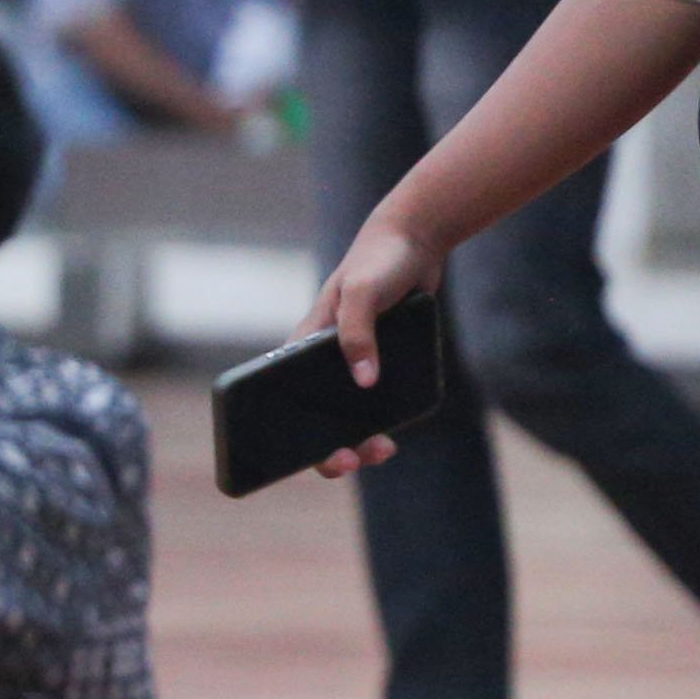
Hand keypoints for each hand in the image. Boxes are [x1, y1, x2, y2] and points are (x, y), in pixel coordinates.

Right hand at [293, 215, 447, 482]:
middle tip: (357, 458)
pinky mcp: (381, 362)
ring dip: (359, 440)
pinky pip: (375, 402)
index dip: (291, 432)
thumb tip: (365, 382)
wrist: (416, 241)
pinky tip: (395, 431)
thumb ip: (358, 333)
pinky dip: (382, 422)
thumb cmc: (379, 260)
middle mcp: (323, 359)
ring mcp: (352, 363)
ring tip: (384, 449)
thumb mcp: (363, 291)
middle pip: (314, 417)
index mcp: (303, 344)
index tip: (316, 452)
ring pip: (346, 415)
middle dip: (330, 448)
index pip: (283, 398)